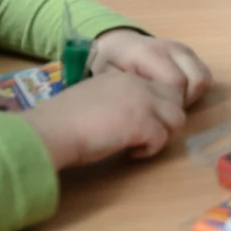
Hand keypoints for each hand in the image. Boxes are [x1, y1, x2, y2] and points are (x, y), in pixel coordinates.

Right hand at [22, 71, 184, 168]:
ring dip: (162, 134)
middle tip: (144, 136)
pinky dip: (150, 150)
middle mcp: (138, 85)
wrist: (53, 128)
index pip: (159, 89)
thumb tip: (127, 117)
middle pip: (174, 101)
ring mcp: (143, 102)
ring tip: (138, 144)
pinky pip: (163, 138)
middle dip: (165, 120)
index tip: (136, 124)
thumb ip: (116, 100)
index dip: (154, 109)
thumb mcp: (95, 98)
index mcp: (125, 77)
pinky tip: (131, 152)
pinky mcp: (143, 123)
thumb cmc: (64, 119)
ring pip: (177, 118)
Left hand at [91, 29, 213, 106]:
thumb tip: (141, 111)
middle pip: (196, 80)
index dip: (171, 103)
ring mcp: (183, 49)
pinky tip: (177, 95)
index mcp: (148, 52)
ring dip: (193, 96)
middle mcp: (170, 47)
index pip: (176, 82)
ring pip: (204, 78)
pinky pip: (205, 75)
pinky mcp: (190, 53)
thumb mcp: (107, 78)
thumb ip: (125, 92)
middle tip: (164, 111)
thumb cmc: (109, 64)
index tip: (155, 113)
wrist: (117, 43)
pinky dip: (195, 90)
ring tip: (170, 103)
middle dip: (184, 102)